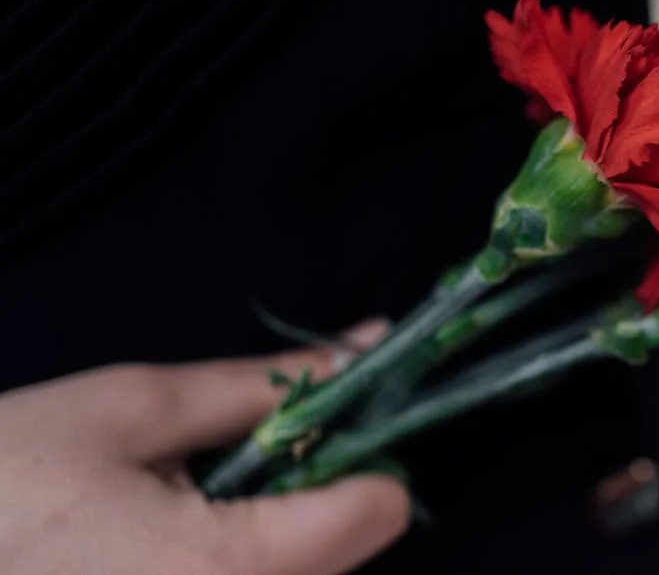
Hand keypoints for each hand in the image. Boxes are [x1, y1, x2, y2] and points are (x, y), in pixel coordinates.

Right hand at [0, 320, 409, 574]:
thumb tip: (365, 348)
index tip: (323, 413)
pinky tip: (172, 535)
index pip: (379, 509)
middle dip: (316, 482)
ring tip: (189, 492)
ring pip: (306, 574)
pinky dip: (239, 557)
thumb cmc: (2, 477)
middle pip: (349, 545)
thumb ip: (263, 384)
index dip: (364, 445)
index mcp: (226, 570)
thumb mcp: (133, 407)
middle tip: (239, 445)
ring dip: (278, 522)